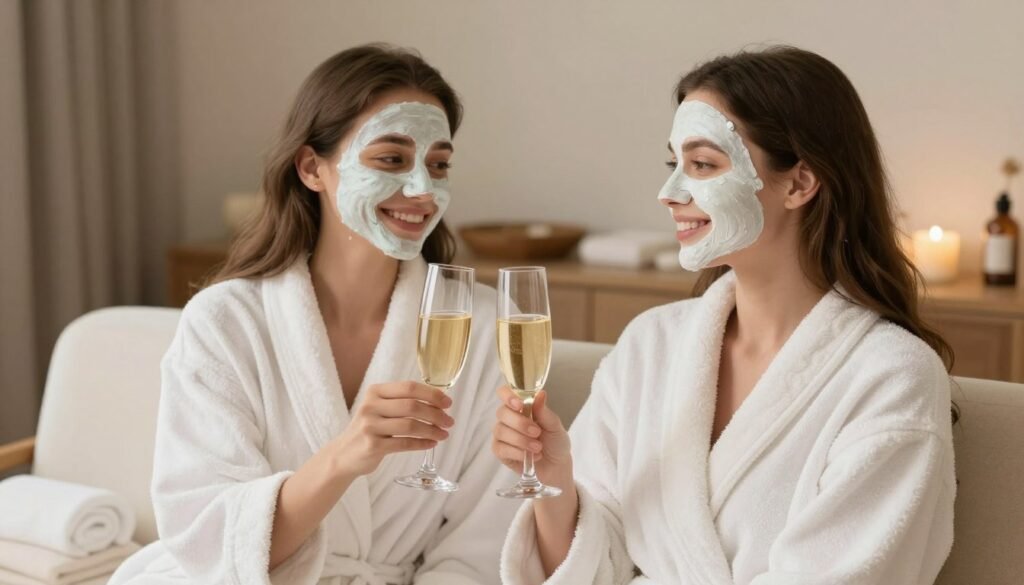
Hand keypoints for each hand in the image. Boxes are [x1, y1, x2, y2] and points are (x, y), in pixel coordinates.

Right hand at [329, 381, 453, 476]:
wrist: (343, 455)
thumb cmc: (369, 429)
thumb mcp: (379, 409)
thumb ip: (402, 402)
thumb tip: (438, 403)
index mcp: (375, 392)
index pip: (409, 387)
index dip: (432, 394)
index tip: (448, 403)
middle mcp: (371, 406)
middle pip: (412, 406)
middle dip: (436, 414)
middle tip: (449, 422)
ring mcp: (370, 426)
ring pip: (410, 425)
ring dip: (432, 430)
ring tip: (444, 435)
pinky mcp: (372, 446)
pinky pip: (404, 443)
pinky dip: (422, 444)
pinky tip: (431, 444)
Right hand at [491, 386, 572, 487]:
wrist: (556, 466)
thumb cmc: (555, 442)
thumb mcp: (555, 426)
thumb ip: (544, 411)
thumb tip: (540, 394)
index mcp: (521, 407)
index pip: (504, 393)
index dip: (507, 395)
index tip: (519, 404)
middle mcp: (509, 418)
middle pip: (502, 412)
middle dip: (520, 423)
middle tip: (537, 432)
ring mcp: (503, 434)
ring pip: (501, 431)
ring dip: (521, 440)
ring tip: (538, 447)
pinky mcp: (500, 451)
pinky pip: (500, 448)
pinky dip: (516, 452)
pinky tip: (529, 456)